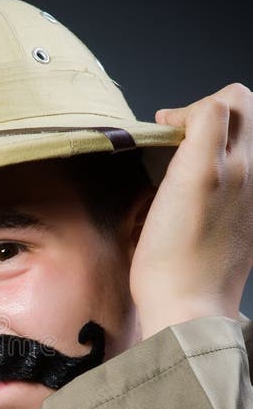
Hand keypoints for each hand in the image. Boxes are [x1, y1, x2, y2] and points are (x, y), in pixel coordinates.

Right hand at [130, 83, 252, 338]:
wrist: (186, 308)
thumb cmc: (176, 252)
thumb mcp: (191, 174)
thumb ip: (205, 126)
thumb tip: (198, 111)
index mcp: (245, 162)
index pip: (230, 100)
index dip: (191, 107)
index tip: (165, 131)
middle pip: (243, 116)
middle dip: (207, 117)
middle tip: (175, 139)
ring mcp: (251, 200)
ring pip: (239, 145)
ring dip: (210, 142)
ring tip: (183, 160)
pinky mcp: (243, 222)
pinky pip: (235, 177)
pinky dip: (214, 169)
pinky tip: (192, 191)